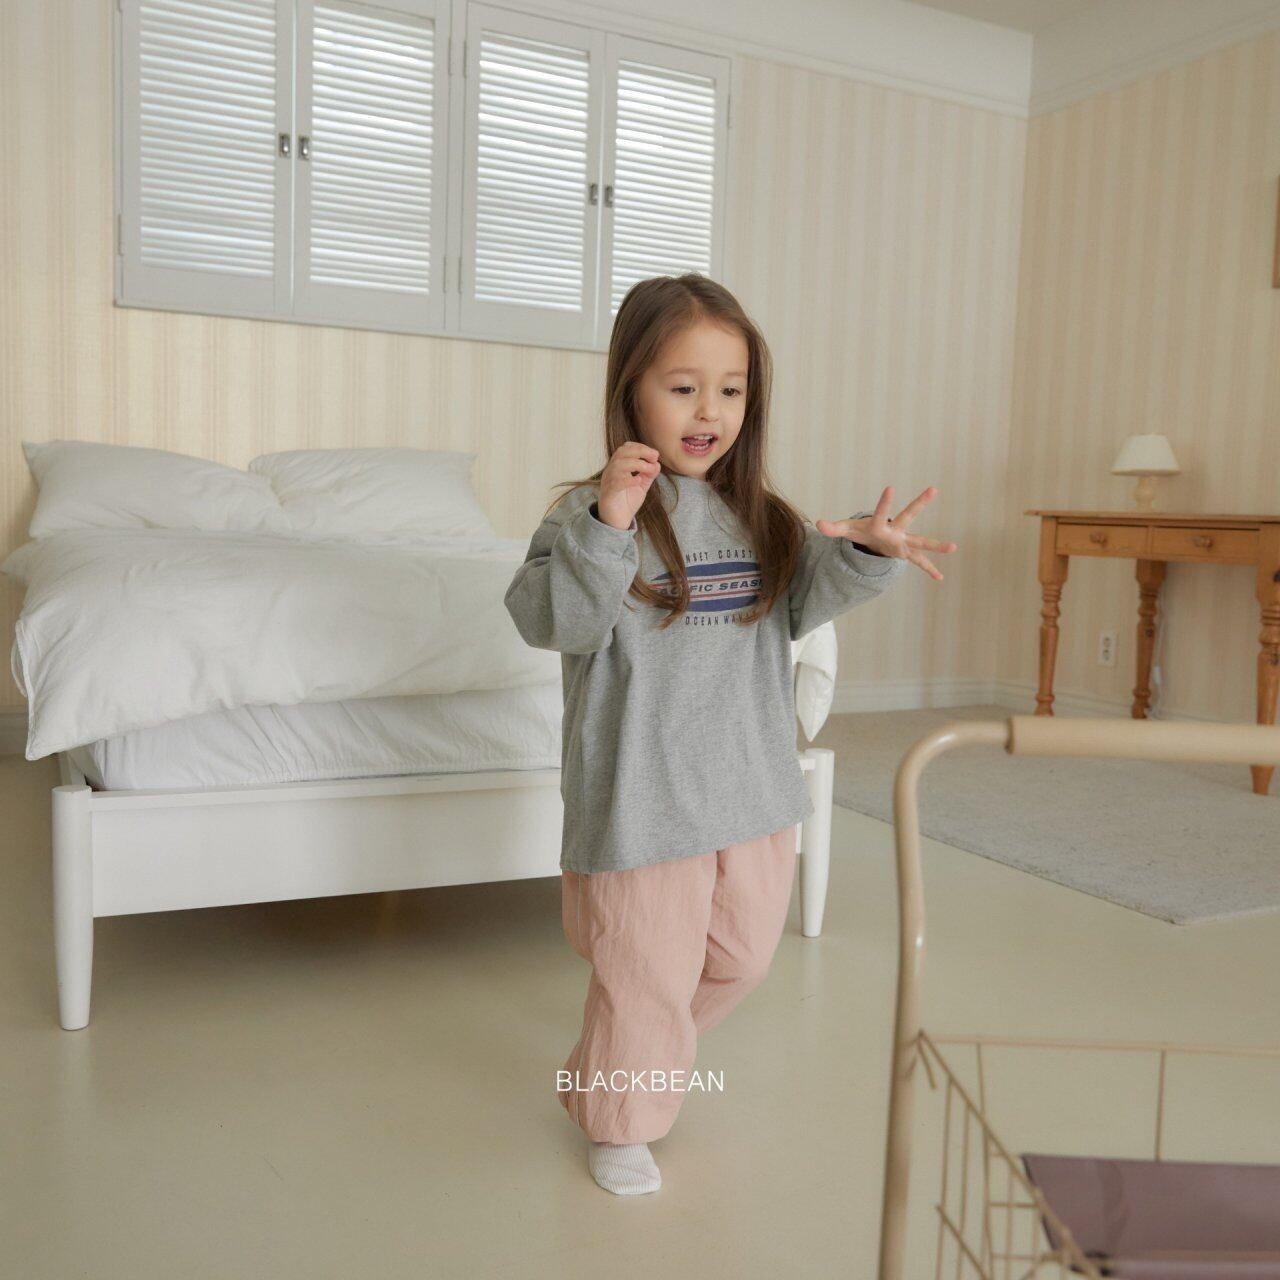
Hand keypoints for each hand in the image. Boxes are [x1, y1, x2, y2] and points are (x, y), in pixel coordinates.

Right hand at [597, 443, 660, 529]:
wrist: (616, 522)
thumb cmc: (626, 502)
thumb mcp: (641, 486)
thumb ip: (649, 475)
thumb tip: (657, 463)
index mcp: (618, 467)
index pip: (626, 448)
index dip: (641, 447)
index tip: (655, 454)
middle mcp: (611, 471)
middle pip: (622, 452)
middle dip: (640, 451)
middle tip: (654, 457)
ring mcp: (608, 481)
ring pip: (618, 464)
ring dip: (637, 464)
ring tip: (649, 469)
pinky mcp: (609, 493)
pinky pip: (616, 482)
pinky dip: (629, 479)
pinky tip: (639, 481)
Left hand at [816, 486, 956, 581]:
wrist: (873, 538)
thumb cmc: (860, 530)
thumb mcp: (846, 530)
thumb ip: (833, 527)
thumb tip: (818, 524)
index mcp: (878, 524)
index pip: (880, 513)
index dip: (884, 502)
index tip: (890, 487)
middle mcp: (895, 530)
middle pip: (908, 516)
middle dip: (919, 503)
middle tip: (933, 488)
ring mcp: (902, 542)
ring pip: (921, 542)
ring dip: (935, 546)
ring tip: (953, 547)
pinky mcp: (905, 553)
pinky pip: (919, 562)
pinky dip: (928, 569)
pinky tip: (939, 578)